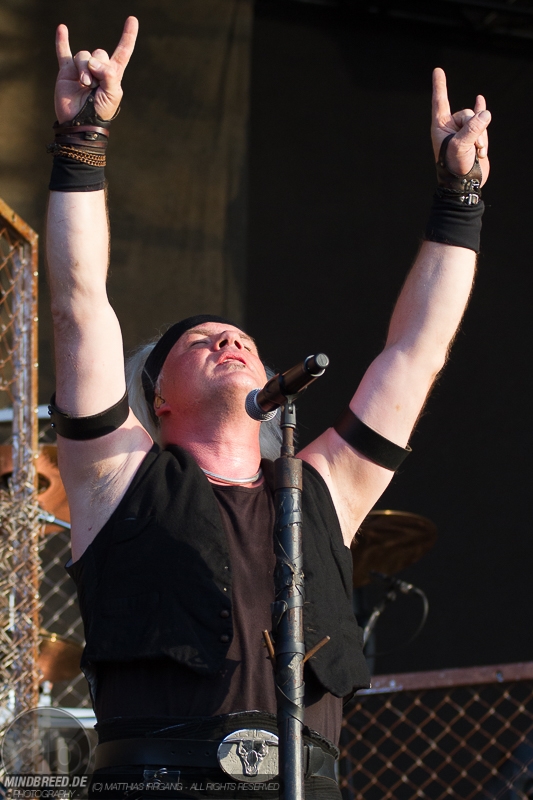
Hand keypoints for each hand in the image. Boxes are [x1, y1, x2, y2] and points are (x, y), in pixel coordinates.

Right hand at [54, 16, 138, 123]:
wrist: (80, 124)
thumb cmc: (99, 113)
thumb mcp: (112, 95)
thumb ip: (108, 75)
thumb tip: (93, 61)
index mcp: (113, 75)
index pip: (122, 52)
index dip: (128, 37)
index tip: (132, 20)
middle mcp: (98, 70)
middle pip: (99, 53)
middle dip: (96, 67)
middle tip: (94, 84)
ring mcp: (81, 70)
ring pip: (83, 56)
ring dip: (83, 69)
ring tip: (84, 84)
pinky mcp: (67, 72)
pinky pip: (63, 52)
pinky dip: (62, 41)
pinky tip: (62, 28)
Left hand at [431, 67, 490, 185]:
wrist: (464, 184)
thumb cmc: (455, 167)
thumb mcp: (461, 147)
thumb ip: (473, 128)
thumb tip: (485, 113)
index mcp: (440, 127)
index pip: (440, 101)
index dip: (440, 86)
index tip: (438, 70)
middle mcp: (450, 127)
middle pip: (467, 112)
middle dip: (475, 127)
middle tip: (473, 146)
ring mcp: (463, 131)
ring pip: (479, 120)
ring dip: (482, 136)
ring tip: (477, 152)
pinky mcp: (474, 136)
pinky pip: (481, 119)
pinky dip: (481, 111)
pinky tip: (480, 99)